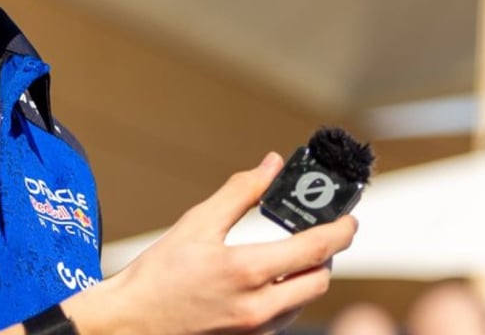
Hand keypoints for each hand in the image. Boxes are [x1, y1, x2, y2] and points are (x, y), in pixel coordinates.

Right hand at [60, 153, 357, 333]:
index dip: (340, 230)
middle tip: (317, 232)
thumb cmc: (159, 274)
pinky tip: (267, 281)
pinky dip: (288, 296)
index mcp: (246, 272)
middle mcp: (258, 307)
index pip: (314, 250)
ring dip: (307, 275)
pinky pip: (285, 318)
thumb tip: (270, 166)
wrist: (134, 321)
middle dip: (325, 254)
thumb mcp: (197, 223)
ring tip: (289, 253)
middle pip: (320, 279)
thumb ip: (239, 192)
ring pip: (305, 300)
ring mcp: (257, 329)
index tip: (349, 218)